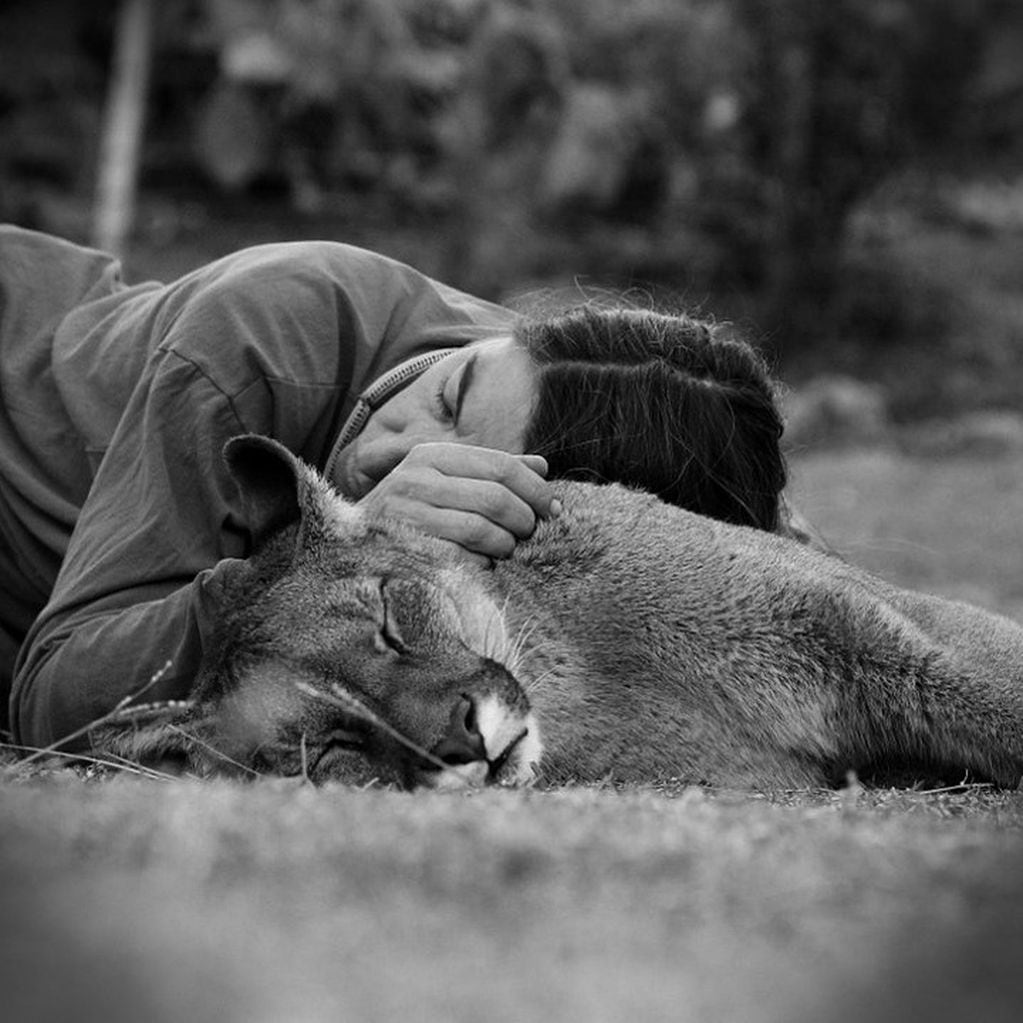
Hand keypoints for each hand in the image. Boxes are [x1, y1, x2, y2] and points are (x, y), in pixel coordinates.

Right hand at [356, 442, 557, 558]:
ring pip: (482, 529)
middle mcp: (415, 478)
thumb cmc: (412, 511)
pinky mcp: (404, 548)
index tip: (554, 509)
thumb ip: (492, 471)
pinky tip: (481, 564)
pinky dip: (481, 565)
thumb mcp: (447, 480)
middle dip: (524, 520)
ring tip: (505, 549)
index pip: (501, 465)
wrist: (353, 547)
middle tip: (529, 533)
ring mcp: (406, 514)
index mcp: (432, 455)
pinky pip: (461, 559)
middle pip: (496, 497)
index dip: (536, 488)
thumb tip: (542, 466)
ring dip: (505, 545)